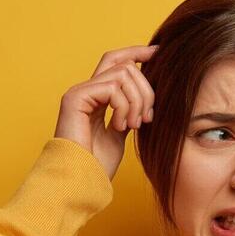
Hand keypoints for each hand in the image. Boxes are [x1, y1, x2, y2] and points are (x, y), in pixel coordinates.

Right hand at [54, 44, 157, 180]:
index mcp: (97, 97)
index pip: (118, 62)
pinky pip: (112, 87)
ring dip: (137, 100)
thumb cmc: (97, 166)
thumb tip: (146, 98)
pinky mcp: (75, 97)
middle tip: (147, 117)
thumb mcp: (121, 135)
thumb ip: (129, 112)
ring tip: (133, 125)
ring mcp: (79, 92)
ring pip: (123, 73)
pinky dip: (124, 106)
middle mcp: (86, 90)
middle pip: (125, 65)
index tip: (159, 53)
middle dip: (146, 89)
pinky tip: (121, 126)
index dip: (138, 53)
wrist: (81, 182)